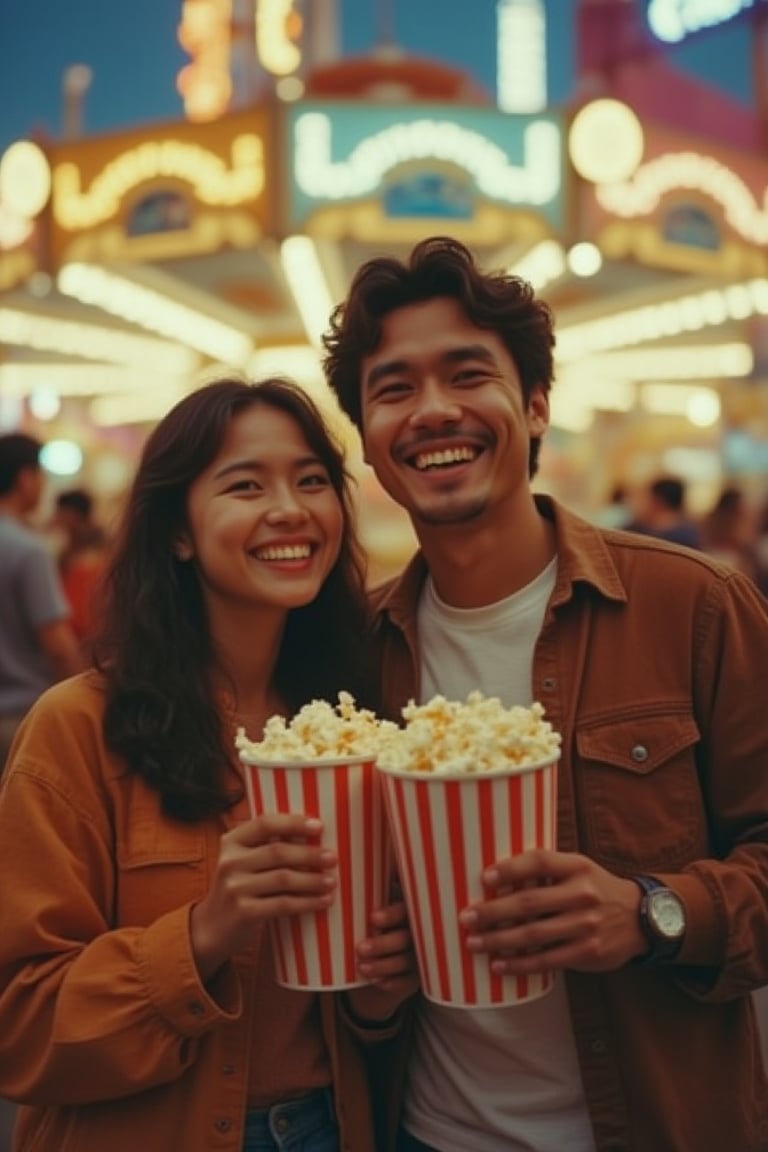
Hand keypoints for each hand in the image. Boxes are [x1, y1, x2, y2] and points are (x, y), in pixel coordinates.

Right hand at [191, 814, 335, 980]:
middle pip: (278, 852)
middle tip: (332, 858)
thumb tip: (314, 833)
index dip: (293, 822)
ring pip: (283, 879)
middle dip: (310, 854)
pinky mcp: (244, 912)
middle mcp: (230, 862)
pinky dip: (307, 902)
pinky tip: (323, 901)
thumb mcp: (242, 862)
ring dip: (313, 880)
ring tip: (332, 881)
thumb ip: (265, 847)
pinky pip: (283, 904)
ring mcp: (235, 888)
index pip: (264, 824)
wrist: (211, 928)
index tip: (319, 826)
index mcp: (231, 842)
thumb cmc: (238, 888)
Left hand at [346, 899, 418, 1023]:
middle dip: (383, 944)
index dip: (392, 914)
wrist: (370, 964)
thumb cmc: (365, 929)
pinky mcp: (414, 979)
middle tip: (360, 948)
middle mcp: (416, 934)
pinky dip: (391, 982)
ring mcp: (418, 957)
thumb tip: (336, 886)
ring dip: (384, 965)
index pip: (405, 910)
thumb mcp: (365, 915)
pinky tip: (376, 981)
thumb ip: (359, 903)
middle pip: (406, 938)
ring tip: (361, 967)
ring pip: (406, 961)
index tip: (372, 918)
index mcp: (405, 913)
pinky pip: (405, 982)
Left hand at [458, 849, 646, 975]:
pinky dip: (519, 964)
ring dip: (499, 940)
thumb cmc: (596, 889)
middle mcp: (582, 894)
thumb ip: (547, 870)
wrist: (641, 918)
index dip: (510, 868)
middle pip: (529, 902)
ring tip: (474, 943)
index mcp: (577, 866)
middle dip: (493, 911)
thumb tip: (495, 876)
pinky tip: (499, 965)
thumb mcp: (579, 869)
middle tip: (466, 917)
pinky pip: (547, 960)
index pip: (539, 861)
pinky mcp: (588, 952)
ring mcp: (586, 925)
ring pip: (533, 935)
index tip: (484, 878)